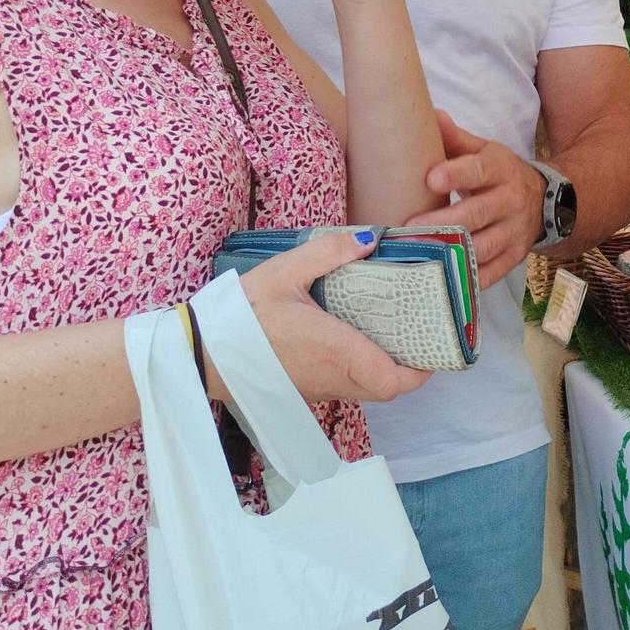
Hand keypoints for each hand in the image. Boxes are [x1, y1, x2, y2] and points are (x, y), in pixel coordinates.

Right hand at [235, 227, 430, 403]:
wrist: (199, 351)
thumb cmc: (242, 313)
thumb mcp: (285, 271)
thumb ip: (330, 252)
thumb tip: (371, 238)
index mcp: (337, 352)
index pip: (394, 381)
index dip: (420, 369)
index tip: (431, 344)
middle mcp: (333, 378)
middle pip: (387, 388)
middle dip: (409, 365)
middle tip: (415, 330)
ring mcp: (317, 389)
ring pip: (366, 389)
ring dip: (383, 367)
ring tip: (389, 329)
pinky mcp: (303, 391)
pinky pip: (344, 386)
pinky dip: (359, 369)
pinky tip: (353, 338)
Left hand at [406, 109, 545, 279]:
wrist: (545, 201)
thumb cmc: (499, 175)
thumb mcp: (484, 152)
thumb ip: (456, 139)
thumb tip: (431, 116)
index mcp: (501, 170)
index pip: (479, 170)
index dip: (456, 174)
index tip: (430, 178)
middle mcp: (511, 201)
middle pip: (477, 214)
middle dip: (444, 223)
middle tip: (408, 228)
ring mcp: (514, 233)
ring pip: (483, 247)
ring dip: (452, 254)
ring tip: (419, 255)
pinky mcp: (514, 258)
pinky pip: (490, 273)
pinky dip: (467, 280)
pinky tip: (440, 279)